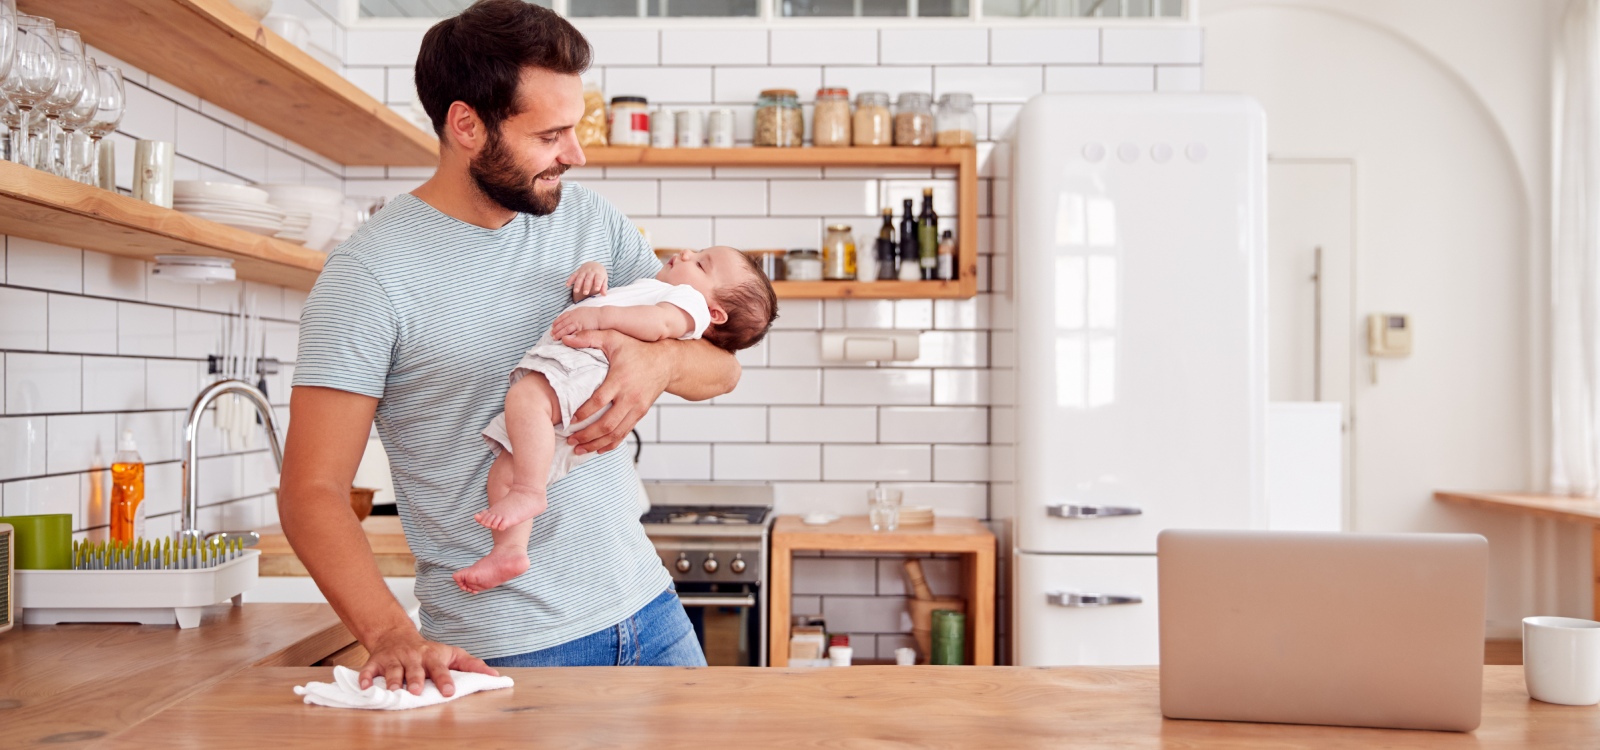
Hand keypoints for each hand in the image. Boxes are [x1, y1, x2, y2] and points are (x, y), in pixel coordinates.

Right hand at [359, 628, 498, 696]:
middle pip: (414, 669)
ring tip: (393, 691)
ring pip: (392, 670)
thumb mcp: (452, 654)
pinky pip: (368, 670)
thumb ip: (472, 665)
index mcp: (432, 656)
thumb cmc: (427, 650)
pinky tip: (364, 687)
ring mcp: (394, 659)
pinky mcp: (376, 662)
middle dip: (415, 679)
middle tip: (416, 691)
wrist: (397, 635)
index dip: (445, 679)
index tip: (449, 691)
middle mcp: (413, 657)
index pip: (441, 668)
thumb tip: (494, 676)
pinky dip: (365, 678)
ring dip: (392, 681)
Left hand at [550, 306, 605, 338]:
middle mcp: (574, 316)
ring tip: (554, 338)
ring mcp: (577, 322)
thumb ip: (577, 314)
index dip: (557, 321)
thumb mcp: (584, 311)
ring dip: (559, 333)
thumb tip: (573, 317)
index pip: (562, 316)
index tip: (552, 325)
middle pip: (562, 323)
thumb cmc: (595, 314)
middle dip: (555, 329)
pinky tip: (563, 339)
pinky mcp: (581, 327)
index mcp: (574, 311)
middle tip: (551, 333)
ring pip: (565, 328)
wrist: (603, 316)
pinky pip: (572, 332)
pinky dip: (566, 336)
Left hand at [560, 329, 670, 454]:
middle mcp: (630, 397)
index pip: (599, 401)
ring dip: (596, 444)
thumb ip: (588, 337)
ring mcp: (637, 408)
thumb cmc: (637, 350)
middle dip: (587, 435)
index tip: (569, 420)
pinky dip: (611, 444)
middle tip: (570, 440)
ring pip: (616, 433)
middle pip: (607, 423)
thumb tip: (564, 338)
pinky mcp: (640, 414)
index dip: (583, 413)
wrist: (666, 362)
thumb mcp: (613, 338)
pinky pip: (625, 433)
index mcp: (620, 379)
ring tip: (579, 449)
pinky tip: (598, 449)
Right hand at [567, 262, 607, 299]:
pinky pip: (573, 275)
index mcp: (599, 274)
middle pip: (588, 279)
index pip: (598, 279)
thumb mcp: (604, 279)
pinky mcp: (578, 271)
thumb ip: (604, 287)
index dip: (598, 284)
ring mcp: (583, 271)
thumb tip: (604, 295)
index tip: (597, 289)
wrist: (594, 264)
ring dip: (577, 284)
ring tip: (576, 291)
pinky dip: (570, 280)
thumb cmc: (600, 274)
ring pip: (580, 278)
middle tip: (585, 293)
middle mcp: (591, 272)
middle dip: (586, 286)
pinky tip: (567, 285)